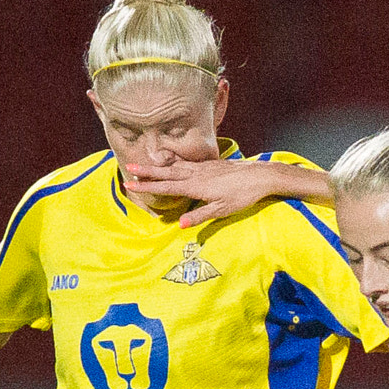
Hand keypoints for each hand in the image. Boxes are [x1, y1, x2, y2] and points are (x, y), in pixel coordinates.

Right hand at [124, 156, 281, 227]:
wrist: (260, 176)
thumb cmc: (242, 195)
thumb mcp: (222, 210)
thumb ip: (200, 216)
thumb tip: (179, 225)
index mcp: (196, 186)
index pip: (166, 187)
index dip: (147, 186)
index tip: (130, 184)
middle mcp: (196, 174)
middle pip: (166, 173)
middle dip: (146, 171)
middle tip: (128, 167)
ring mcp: (203, 167)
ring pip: (175, 166)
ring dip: (157, 166)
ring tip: (142, 165)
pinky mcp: (210, 165)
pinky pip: (186, 163)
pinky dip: (173, 163)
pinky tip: (170, 164)